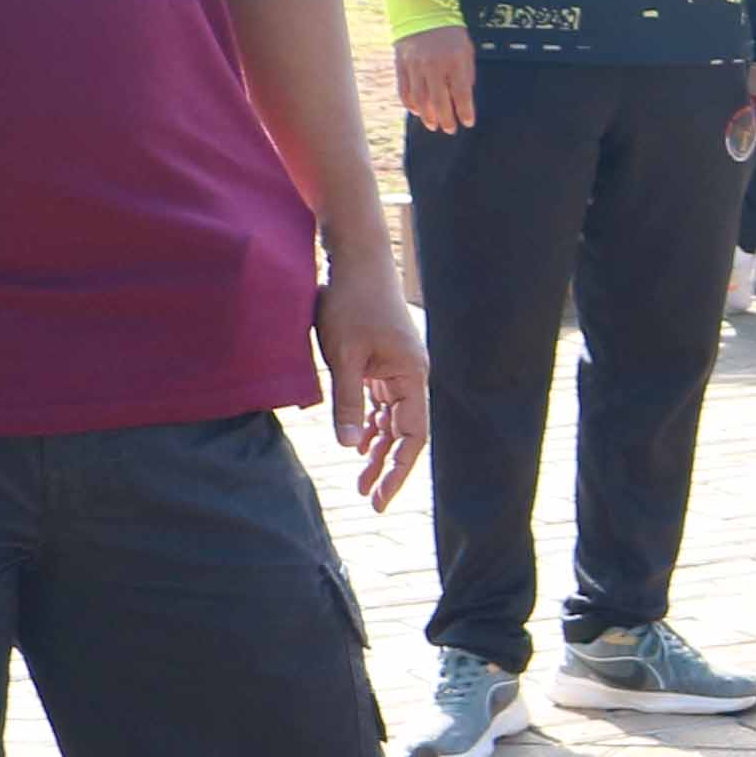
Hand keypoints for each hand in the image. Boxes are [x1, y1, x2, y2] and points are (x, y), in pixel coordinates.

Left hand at [315, 267, 429, 511]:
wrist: (356, 257)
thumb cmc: (350, 301)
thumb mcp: (343, 355)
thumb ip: (347, 402)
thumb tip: (348, 447)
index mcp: (412, 376)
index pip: (412, 437)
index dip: (397, 471)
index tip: (379, 499)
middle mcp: (411, 375)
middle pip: (404, 432)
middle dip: (386, 465)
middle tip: (368, 497)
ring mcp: (397, 367)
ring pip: (391, 418)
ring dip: (376, 447)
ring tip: (360, 478)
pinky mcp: (382, 359)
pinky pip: (379, 401)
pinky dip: (368, 422)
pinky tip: (356, 441)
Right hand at [393, 26, 475, 134]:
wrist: (423, 11)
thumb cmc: (449, 33)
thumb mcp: (466, 50)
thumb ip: (466, 74)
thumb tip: (463, 99)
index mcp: (454, 60)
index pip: (461, 93)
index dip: (465, 112)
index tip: (467, 123)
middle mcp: (434, 65)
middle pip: (440, 101)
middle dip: (446, 119)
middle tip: (450, 129)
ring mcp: (415, 66)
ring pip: (421, 99)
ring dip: (428, 116)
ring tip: (433, 125)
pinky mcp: (401, 65)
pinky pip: (404, 90)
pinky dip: (411, 104)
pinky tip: (418, 111)